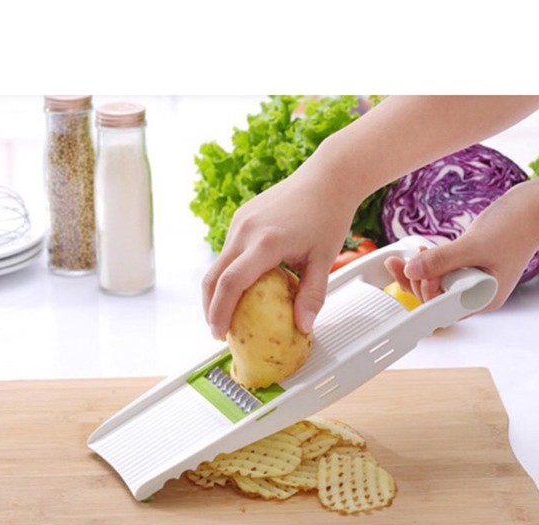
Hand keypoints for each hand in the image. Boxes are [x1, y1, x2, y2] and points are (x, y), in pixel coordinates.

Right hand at [202, 151, 361, 339]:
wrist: (327, 177)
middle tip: (218, 330)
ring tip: (227, 312)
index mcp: (265, 242)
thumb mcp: (324, 260)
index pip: (231, 283)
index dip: (220, 312)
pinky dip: (226, 273)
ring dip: (217, 291)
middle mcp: (246, 230)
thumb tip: (303, 326)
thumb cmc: (328, 214)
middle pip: (213, 276)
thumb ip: (312, 296)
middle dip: (210, 308)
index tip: (220, 333)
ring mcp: (240, 222)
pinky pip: (227, 251)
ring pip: (217, 264)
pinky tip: (240, 287)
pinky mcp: (241, 218)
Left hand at [383, 178, 538, 309]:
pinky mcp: (466, 267)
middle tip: (409, 262)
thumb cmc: (515, 226)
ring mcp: (471, 281)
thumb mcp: (474, 245)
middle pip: (435, 299)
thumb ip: (442, 260)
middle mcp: (475, 294)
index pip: (443, 309)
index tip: (420, 273)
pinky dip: (427, 264)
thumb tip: (411, 271)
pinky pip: (440, 271)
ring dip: (417, 272)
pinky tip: (417, 253)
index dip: (426, 294)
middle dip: (417, 281)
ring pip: (435, 285)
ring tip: (406, 256)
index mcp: (482, 299)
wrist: (532, 207)